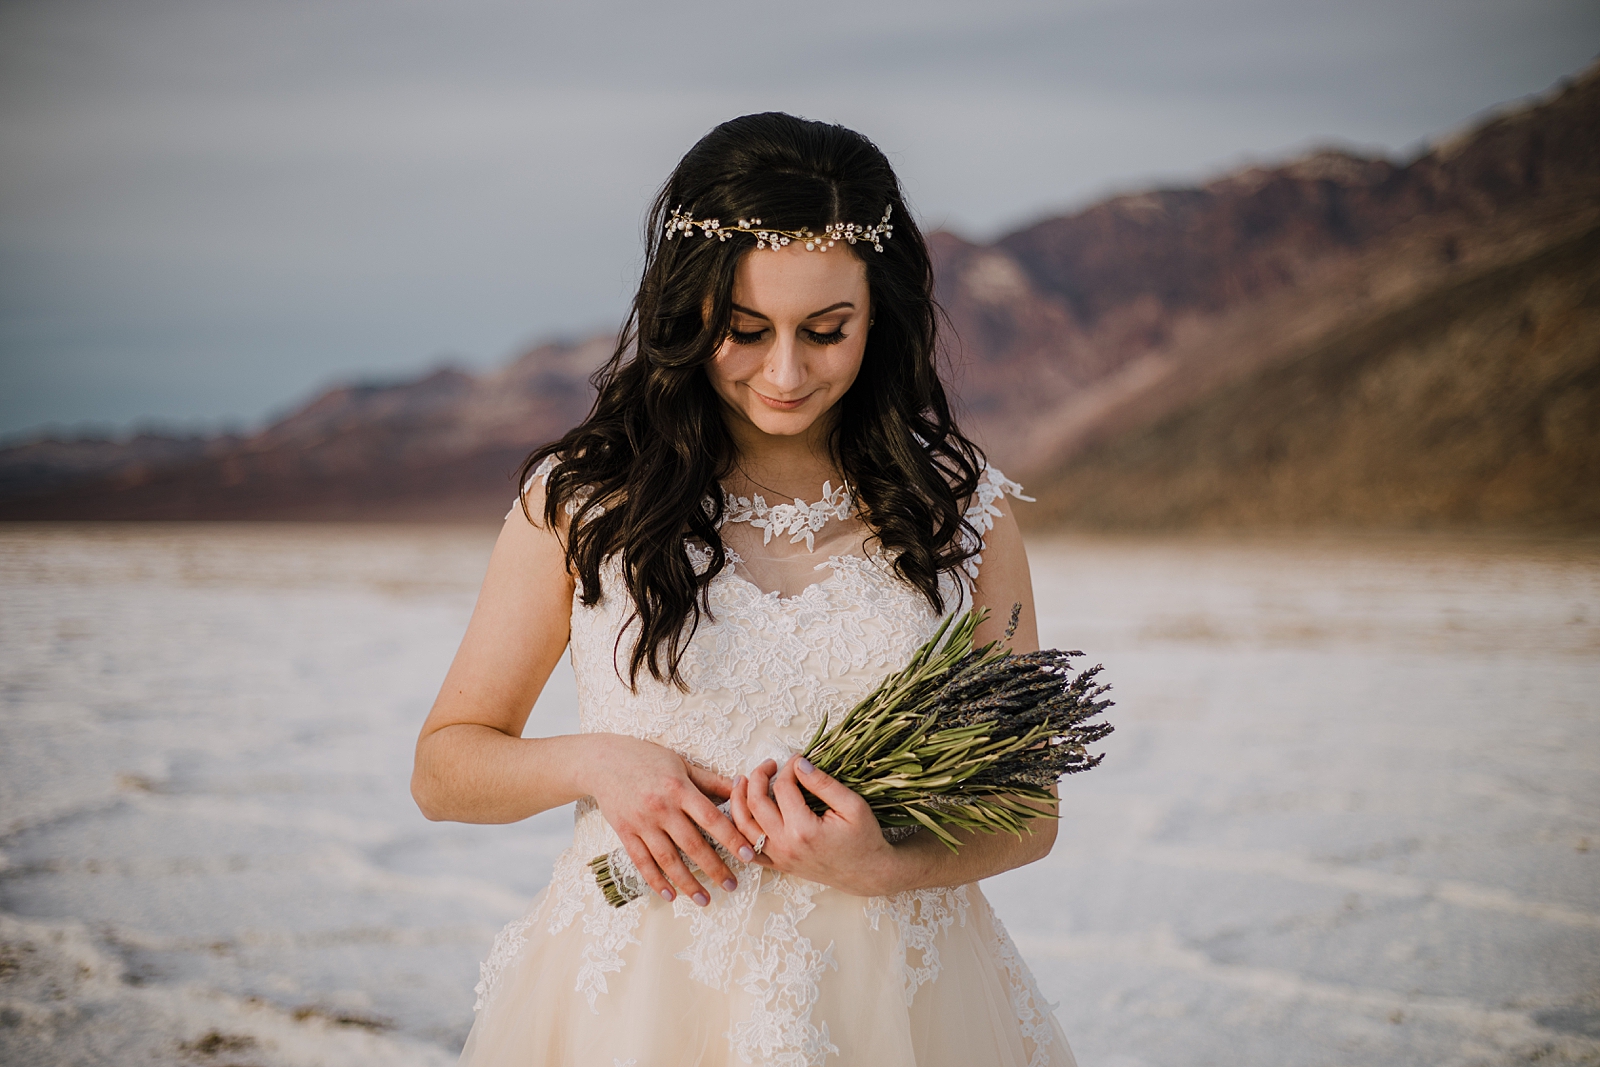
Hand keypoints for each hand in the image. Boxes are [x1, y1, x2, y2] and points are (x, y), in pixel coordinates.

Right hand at [585, 734, 755, 905]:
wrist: (603, 760)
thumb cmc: (648, 759)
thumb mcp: (682, 764)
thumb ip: (711, 780)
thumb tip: (742, 786)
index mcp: (679, 789)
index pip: (711, 819)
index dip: (732, 839)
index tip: (749, 856)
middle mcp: (661, 808)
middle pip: (693, 845)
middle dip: (715, 869)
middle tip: (732, 886)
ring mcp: (641, 823)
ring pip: (668, 860)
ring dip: (688, 883)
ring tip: (705, 900)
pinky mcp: (625, 833)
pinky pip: (642, 862)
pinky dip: (656, 881)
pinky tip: (670, 896)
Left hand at [729, 756, 906, 896]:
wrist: (868, 874)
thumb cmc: (864, 839)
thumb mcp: (852, 805)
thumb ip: (823, 783)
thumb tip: (799, 764)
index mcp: (804, 829)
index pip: (783, 788)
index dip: (787, 768)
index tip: (797, 759)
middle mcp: (785, 845)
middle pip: (755, 803)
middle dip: (758, 777)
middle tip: (769, 764)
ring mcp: (779, 857)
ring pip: (743, 826)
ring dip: (738, 800)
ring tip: (744, 781)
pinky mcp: (778, 865)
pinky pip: (747, 849)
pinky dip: (739, 830)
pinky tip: (741, 813)